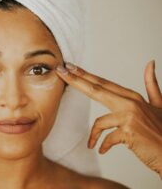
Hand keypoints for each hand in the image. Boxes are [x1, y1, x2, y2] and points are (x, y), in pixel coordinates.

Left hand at [55, 60, 161, 177]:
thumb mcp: (158, 105)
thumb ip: (151, 85)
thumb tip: (150, 63)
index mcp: (133, 97)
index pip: (103, 83)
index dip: (85, 74)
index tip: (70, 67)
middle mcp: (131, 103)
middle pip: (96, 89)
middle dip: (76, 80)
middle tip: (60, 71)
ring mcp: (130, 117)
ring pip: (100, 122)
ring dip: (93, 135)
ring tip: (92, 144)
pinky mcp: (129, 133)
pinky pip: (107, 138)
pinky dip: (102, 145)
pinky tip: (101, 150)